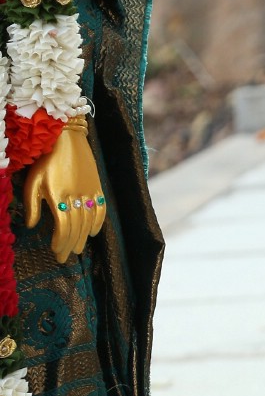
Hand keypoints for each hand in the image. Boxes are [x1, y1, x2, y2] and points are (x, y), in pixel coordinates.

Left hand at [24, 125, 106, 262]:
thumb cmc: (45, 159)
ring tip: (77, 249)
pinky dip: (99, 222)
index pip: (63, 227)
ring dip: (84, 237)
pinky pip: (101, 208)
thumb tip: (32, 226)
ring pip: (89, 221)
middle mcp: (76, 195)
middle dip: (70, 244)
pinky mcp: (97, 185)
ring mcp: (89, 190)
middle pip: (76, 227)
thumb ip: (33, 205)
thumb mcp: (32, 181)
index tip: (55, 251)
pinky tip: (94, 232)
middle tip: (64, 257)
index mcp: (58, 195)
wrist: (66, 137)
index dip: (61, 242)